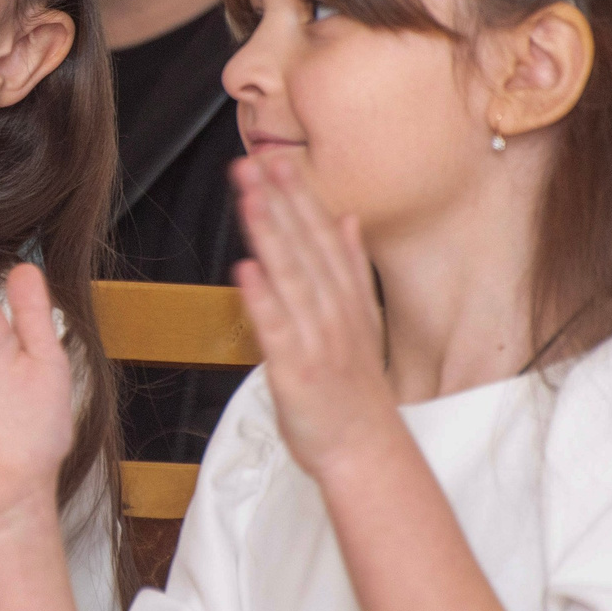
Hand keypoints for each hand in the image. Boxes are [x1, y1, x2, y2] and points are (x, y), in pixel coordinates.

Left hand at [232, 152, 400, 484]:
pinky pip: (277, 330)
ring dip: (271, 236)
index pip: (322, 237)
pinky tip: (245, 269)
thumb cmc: (356, 391)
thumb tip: (347, 220)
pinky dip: (262, 300)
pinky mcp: (296, 371)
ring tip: (250, 198)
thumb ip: (351, 268)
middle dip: (280, 203)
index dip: (300, 197)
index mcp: (347, 299)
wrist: (366, 451)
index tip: (278, 159)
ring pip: (292, 279)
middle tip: (254, 161)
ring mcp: (317, 341)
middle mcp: (334, 314)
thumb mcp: (363, 320)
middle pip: (306, 248)